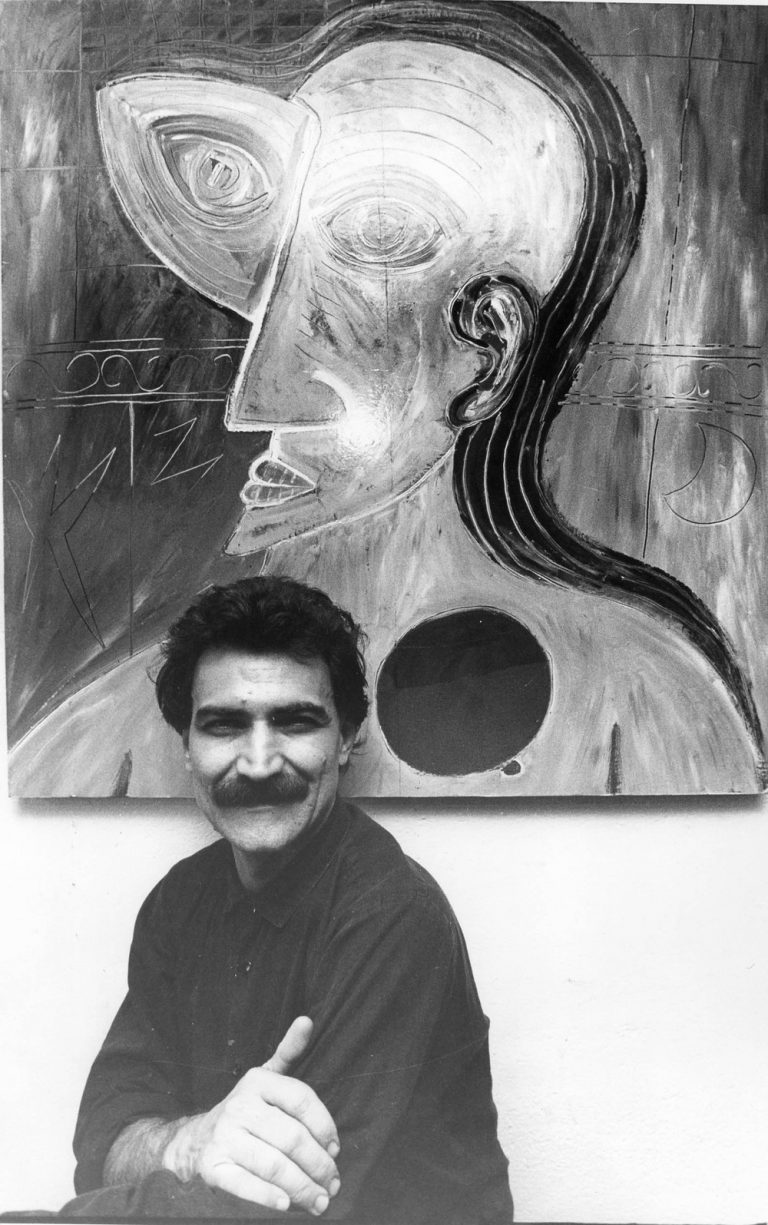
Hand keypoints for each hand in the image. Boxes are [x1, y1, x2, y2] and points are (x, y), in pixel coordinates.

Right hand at [163, 1016, 340, 1214]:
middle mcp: (240, 1105)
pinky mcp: (213, 1167)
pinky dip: (269, 1197)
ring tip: (319, 1201)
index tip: (336, 1148)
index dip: (325, 1126)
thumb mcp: (264, 1078)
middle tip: (333, 1183)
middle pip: (292, 1137)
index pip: (302, 1100)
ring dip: (303, 1187)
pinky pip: (246, 1185)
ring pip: (274, 1165)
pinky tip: (286, 1204)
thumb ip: (288, 1052)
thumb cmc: (244, 1111)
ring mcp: (225, 1137)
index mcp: (258, 1081)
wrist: (193, 1141)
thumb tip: (307, 1021)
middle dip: (319, 1165)